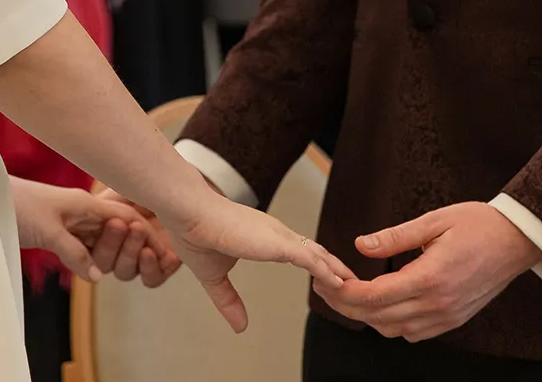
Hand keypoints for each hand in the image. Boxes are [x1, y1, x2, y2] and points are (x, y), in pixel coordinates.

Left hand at [10, 180, 178, 286]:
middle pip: (120, 231)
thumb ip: (76, 252)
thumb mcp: (48, 230)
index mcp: (87, 204)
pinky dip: (92, 260)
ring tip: (106, 267)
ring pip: (103, 242)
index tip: (161, 252)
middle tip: (136, 260)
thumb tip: (99, 277)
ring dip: (111, 255)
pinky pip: (85, 249)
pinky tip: (94, 271)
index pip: (128, 216)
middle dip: (130, 247)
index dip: (145, 234)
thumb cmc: (16, 205)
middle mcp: (84, 213)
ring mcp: (72, 224)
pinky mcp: (59, 235)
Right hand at [168, 188, 350, 332]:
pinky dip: (326, 271)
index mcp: (263, 237)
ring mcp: (278, 236)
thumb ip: (228, 300)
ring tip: (354, 286)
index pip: (298, 250)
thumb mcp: (215, 277)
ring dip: (336, 271)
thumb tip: (240, 326)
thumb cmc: (195, 234)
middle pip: (315, 251)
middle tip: (351, 282)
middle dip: (334, 267)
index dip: (315, 263)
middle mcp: (276, 234)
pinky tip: (339, 282)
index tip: (327, 276)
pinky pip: (310, 258)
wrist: (187, 214)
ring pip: (317, 254)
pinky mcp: (277, 242)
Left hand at [319, 202, 541, 342]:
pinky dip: (393, 323)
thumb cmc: (479, 224)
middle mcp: (438, 304)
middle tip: (327, 288)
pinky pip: (415, 333)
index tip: (326, 282)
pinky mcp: (454, 320)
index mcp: (430, 278)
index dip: (344, 292)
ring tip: (351, 294)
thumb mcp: (434, 221)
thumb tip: (360, 245)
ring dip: (369, 317)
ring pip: (394, 330)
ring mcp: (447, 317)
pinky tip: (384, 304)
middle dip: (347, 305)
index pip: (374, 297)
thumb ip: (395, 237)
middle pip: (379, 318)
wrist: (519, 241)